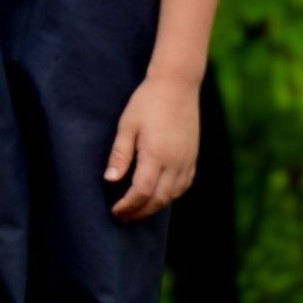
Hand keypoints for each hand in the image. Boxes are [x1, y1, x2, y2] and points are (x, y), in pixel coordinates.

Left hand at [106, 74, 199, 220]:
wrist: (177, 86)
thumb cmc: (147, 102)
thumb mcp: (127, 125)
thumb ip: (120, 154)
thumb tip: (110, 180)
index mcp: (156, 155)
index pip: (141, 192)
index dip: (128, 206)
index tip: (115, 211)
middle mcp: (174, 162)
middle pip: (158, 199)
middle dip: (139, 212)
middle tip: (123, 216)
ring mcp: (186, 161)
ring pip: (172, 195)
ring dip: (155, 206)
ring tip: (137, 209)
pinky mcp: (193, 157)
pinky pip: (183, 185)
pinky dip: (170, 195)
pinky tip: (159, 195)